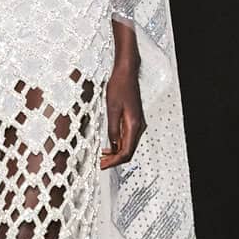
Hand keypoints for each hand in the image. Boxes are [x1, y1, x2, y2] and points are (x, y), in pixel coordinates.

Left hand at [100, 46, 145, 170]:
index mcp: (134, 125)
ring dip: (115, 153)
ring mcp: (136, 123)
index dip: (114, 161)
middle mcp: (138, 126)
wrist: (126, 73)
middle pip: (128, 151)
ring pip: (128, 145)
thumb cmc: (120, 86)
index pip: (126, 151)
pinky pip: (127, 137)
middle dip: (114, 160)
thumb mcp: (112, 108)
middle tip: (101, 164)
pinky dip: (118, 144)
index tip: (103, 165)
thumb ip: (113, 128)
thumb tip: (113, 145)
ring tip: (103, 157)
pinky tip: (109, 145)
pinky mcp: (133, 120)